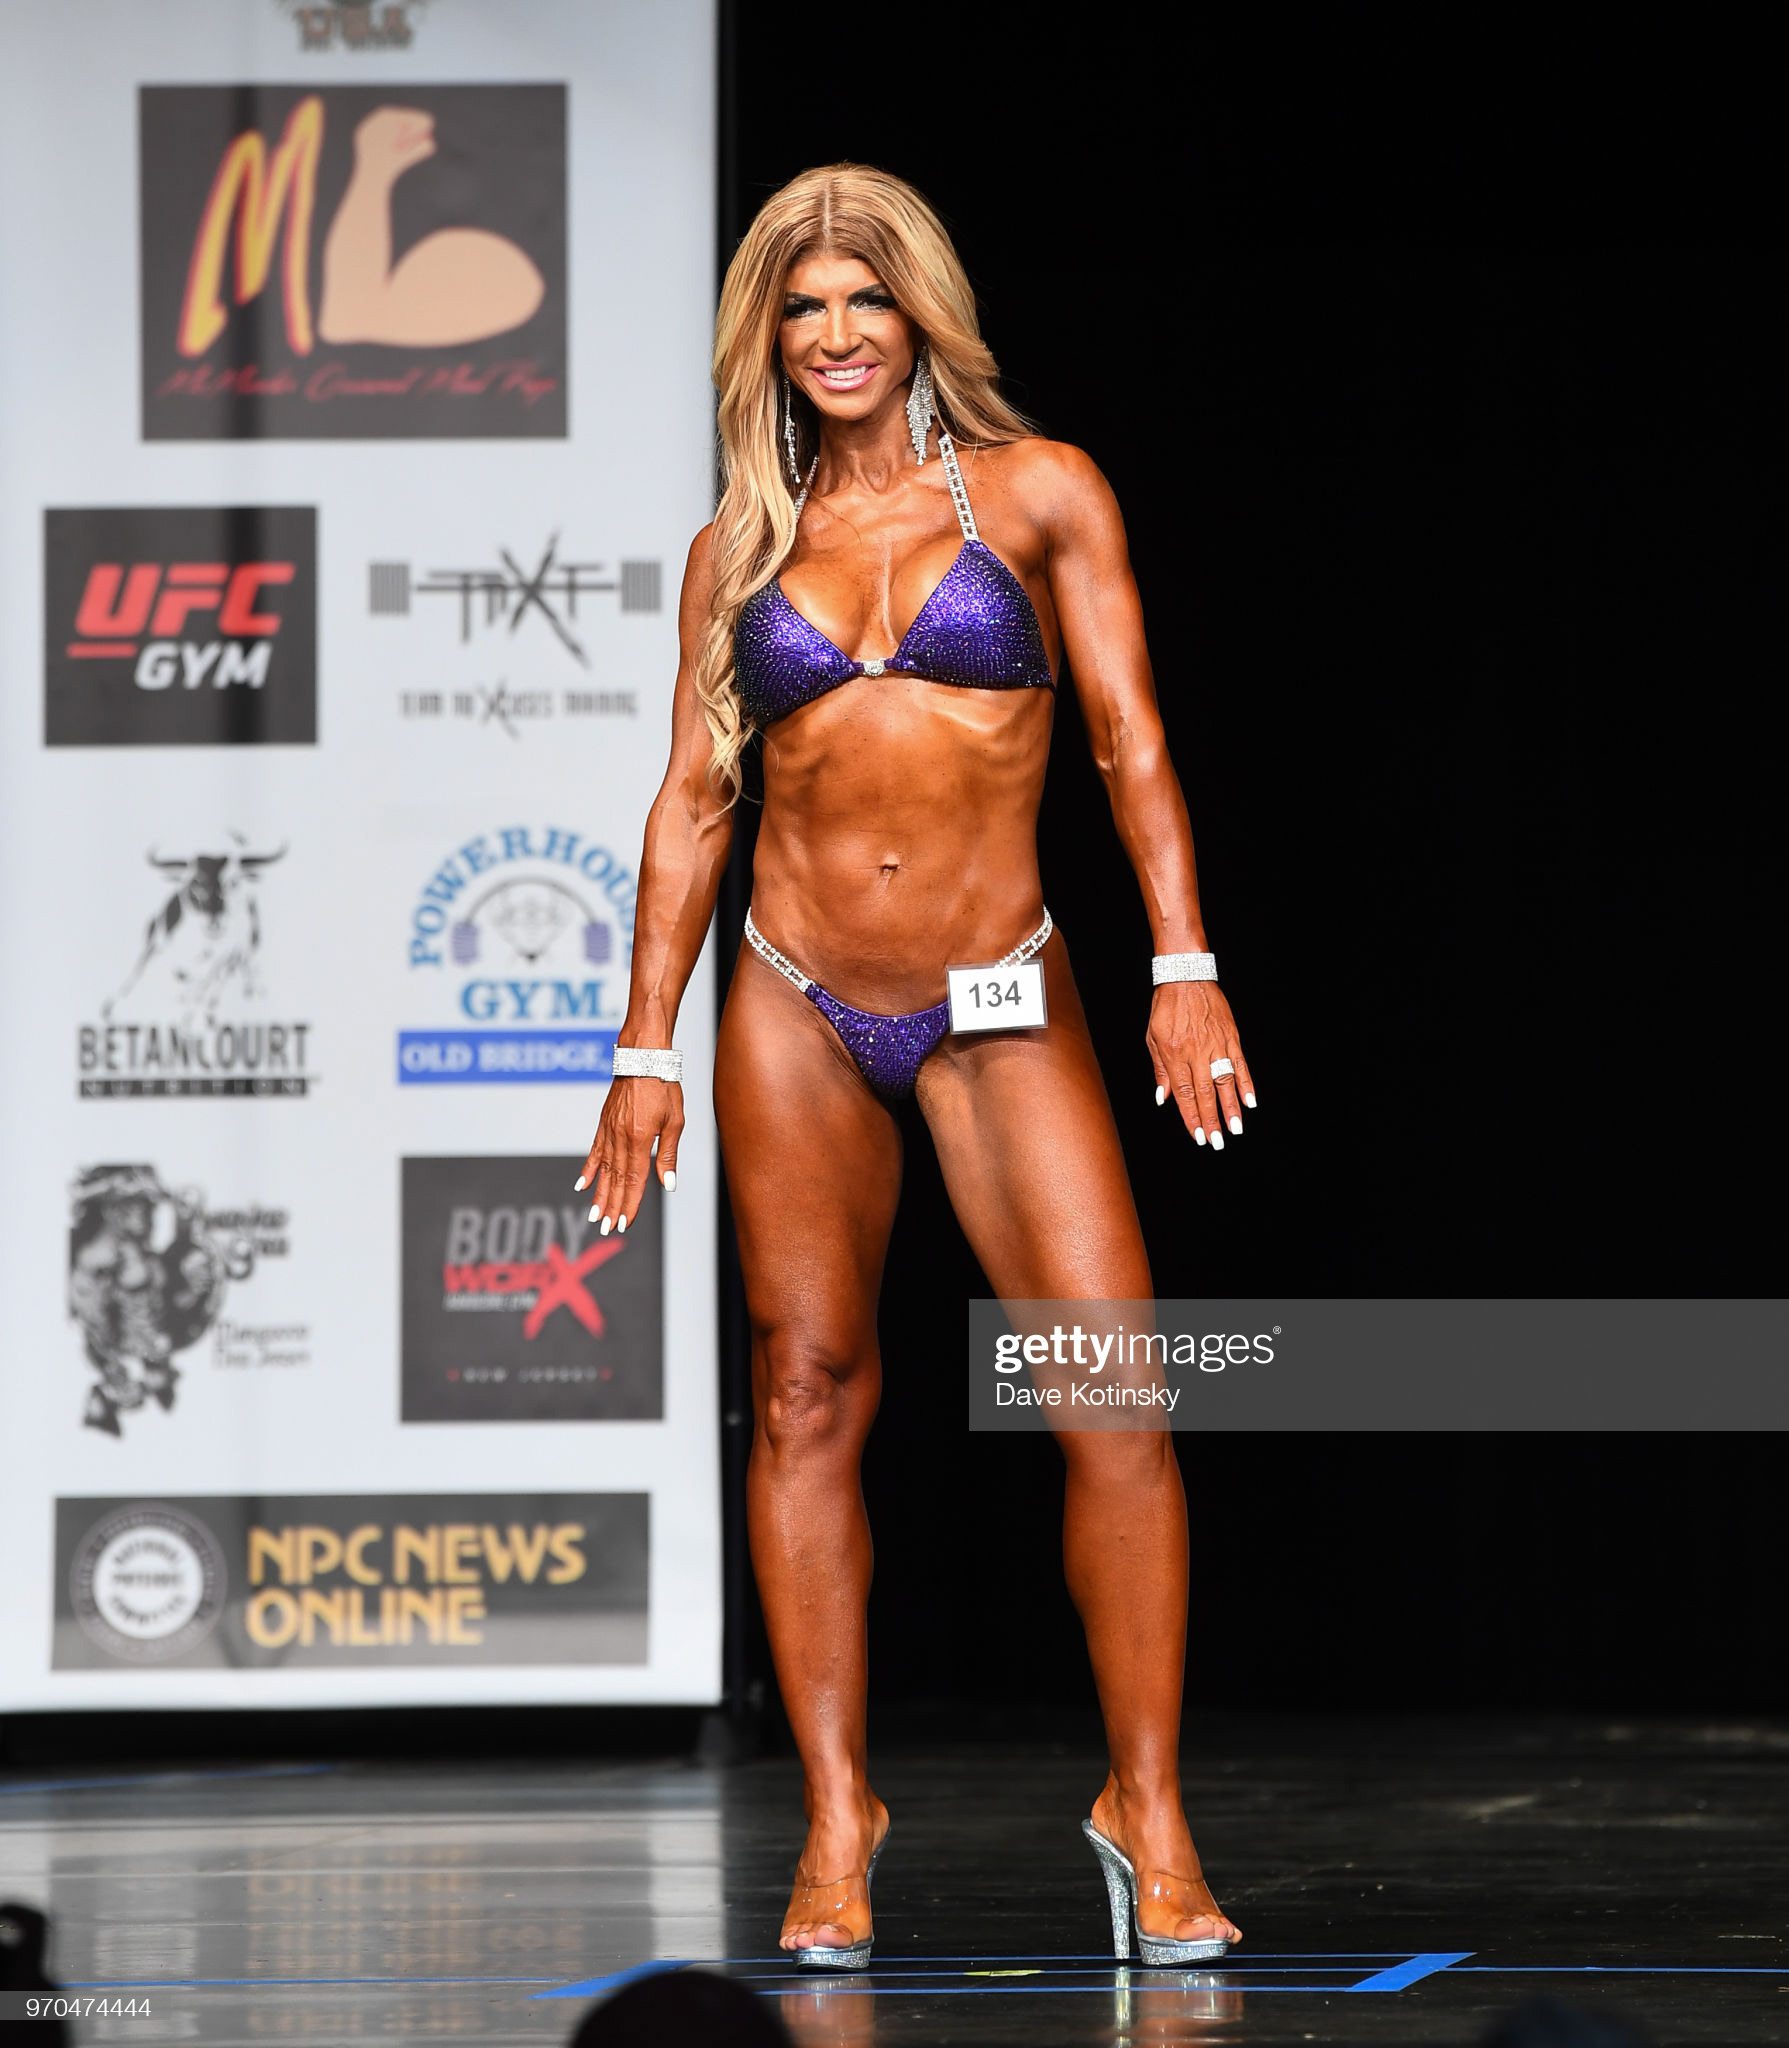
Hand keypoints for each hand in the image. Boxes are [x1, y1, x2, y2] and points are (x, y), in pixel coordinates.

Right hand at [575, 1073, 682, 1233]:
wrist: (642, 1057)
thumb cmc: (664, 1086)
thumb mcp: (675, 1120)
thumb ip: (668, 1154)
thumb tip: (668, 1184)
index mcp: (639, 1139)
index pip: (634, 1180)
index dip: (630, 1204)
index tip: (624, 1223)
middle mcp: (620, 1138)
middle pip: (616, 1180)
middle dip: (612, 1207)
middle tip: (606, 1229)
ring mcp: (608, 1131)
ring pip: (603, 1170)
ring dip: (599, 1195)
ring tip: (594, 1216)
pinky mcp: (603, 1123)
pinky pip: (594, 1151)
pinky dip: (588, 1170)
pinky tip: (582, 1185)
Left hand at [1147, 983, 1255, 1149]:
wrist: (1186, 975)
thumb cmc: (1166, 1006)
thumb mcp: (1152, 1037)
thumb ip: (1160, 1069)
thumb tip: (1163, 1098)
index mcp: (1174, 1053)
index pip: (1183, 1093)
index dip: (1191, 1117)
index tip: (1198, 1136)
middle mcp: (1196, 1051)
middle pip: (1205, 1092)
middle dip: (1211, 1120)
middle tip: (1218, 1142)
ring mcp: (1216, 1043)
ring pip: (1225, 1082)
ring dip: (1231, 1108)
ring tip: (1236, 1129)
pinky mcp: (1231, 1036)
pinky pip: (1240, 1063)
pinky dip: (1246, 1083)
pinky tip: (1250, 1101)